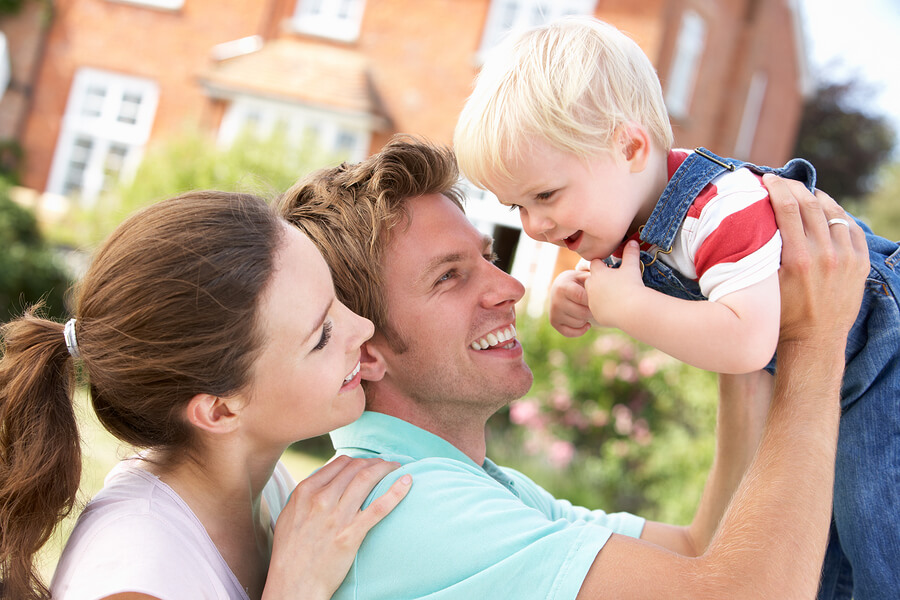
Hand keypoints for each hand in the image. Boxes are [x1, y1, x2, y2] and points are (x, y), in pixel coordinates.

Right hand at [263, 456, 411, 599]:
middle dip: (375, 462)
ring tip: (396, 468)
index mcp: (305, 492)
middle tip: (386, 465)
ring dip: (386, 469)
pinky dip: (396, 491)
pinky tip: (407, 482)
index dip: (358, 460)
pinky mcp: (351, 534)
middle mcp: (320, 499)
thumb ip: (306, 496)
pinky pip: (378, 507)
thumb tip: (326, 481)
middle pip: (355, 468)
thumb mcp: (290, 516)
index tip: (369, 463)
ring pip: (367, 479)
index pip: (339, 463)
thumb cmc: (290, 553)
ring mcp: (336, 516)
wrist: (294, 584)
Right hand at [549, 269, 593, 336]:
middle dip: (591, 310)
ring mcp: (553, 312)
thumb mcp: (583, 276)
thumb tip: (605, 276)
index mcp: (563, 287)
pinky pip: (570, 333)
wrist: (560, 287)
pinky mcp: (553, 322)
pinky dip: (580, 330)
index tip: (597, 297)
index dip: (592, 300)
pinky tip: (586, 324)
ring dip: (586, 319)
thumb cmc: (577, 282)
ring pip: (578, 323)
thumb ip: (594, 277)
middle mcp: (555, 300)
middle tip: (593, 305)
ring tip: (586, 310)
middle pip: (582, 313)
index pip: (582, 298)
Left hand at [583, 240, 644, 327]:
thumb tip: (633, 242)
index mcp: (598, 273)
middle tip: (611, 282)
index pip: (594, 263)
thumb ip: (630, 253)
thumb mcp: (632, 266)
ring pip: (592, 295)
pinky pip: (597, 309)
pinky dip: (604, 308)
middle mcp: (591, 286)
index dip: (602, 264)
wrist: (632, 309)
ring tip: (613, 295)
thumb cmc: (631, 285)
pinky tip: (614, 307)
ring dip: (600, 294)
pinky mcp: (596, 314)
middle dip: (599, 280)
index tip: (609, 267)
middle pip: (591, 279)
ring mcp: (592, 301)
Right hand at [763, 174, 868, 347]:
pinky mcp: (860, 265)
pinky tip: (827, 213)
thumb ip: (761, 255)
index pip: (788, 208)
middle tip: (783, 181)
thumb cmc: (781, 315)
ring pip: (834, 213)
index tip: (767, 179)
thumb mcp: (765, 285)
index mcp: (798, 258)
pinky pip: (853, 228)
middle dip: (795, 187)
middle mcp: (825, 255)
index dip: (776, 188)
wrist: (814, 341)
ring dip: (818, 198)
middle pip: (811, 204)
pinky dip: (838, 216)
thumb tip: (751, 222)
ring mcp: (847, 258)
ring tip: (806, 193)